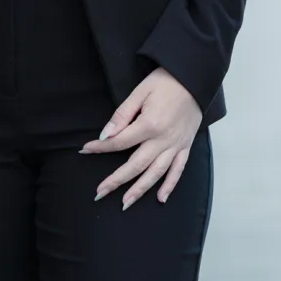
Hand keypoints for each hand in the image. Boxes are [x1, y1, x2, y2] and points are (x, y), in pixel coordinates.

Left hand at [82, 68, 201, 208]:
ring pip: (156, 173)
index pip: (120, 142)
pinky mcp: (186, 145)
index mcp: (149, 125)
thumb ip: (123, 114)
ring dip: (140, 189)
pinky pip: (178, 170)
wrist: (195, 77)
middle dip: (116, 180)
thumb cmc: (167, 81)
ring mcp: (176, 145)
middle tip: (99, 193)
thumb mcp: (141, 91)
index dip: (100, 147)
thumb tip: (106, 134)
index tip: (86, 150)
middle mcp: (163, 140)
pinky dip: (170, 185)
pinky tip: (160, 198)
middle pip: (136, 165)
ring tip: (125, 203)